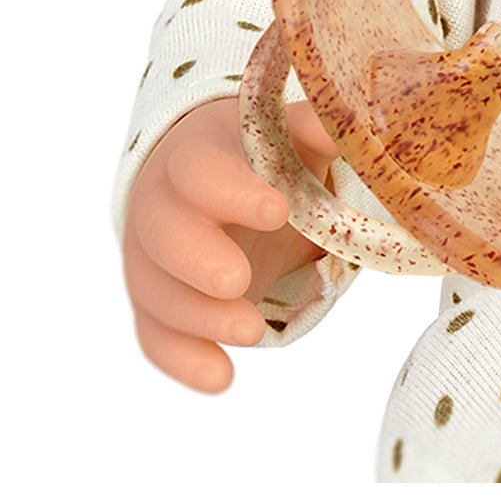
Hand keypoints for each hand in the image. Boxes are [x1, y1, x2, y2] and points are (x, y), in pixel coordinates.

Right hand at [122, 95, 337, 392]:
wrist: (206, 177)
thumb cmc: (257, 158)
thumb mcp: (286, 138)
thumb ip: (315, 131)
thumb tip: (346, 122)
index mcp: (199, 155)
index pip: (201, 169)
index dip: (233, 191)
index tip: (278, 211)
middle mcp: (165, 204)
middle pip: (163, 229)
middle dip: (198, 259)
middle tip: (240, 281)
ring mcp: (154, 256)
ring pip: (154, 288)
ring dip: (198, 316)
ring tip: (251, 333)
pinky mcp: (157, 301)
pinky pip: (154, 334)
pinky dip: (182, 358)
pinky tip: (220, 379)